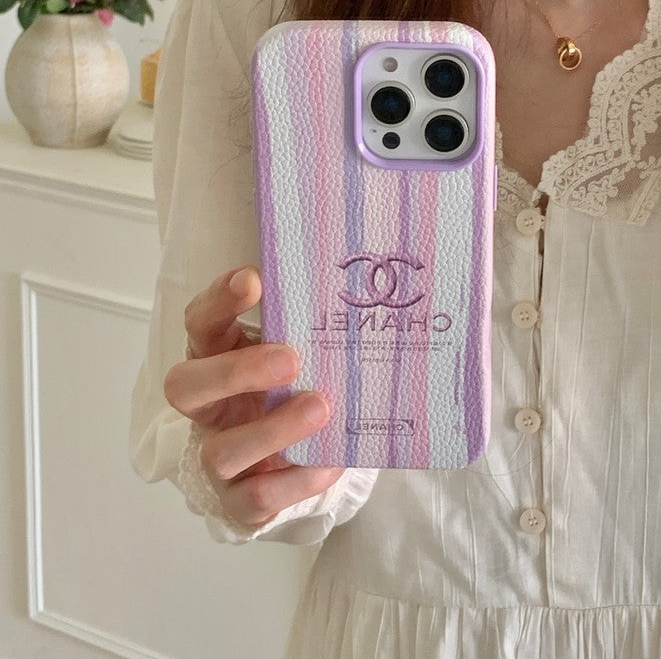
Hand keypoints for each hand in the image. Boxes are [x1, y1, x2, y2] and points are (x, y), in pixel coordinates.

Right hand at [164, 264, 344, 527]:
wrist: (306, 462)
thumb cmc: (299, 394)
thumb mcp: (301, 357)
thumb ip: (309, 333)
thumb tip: (353, 292)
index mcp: (218, 361)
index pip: (201, 325)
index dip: (218, 303)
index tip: (253, 279)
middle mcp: (209, 410)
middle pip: (185, 388)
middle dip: (235, 372)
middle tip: (291, 358)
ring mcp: (220, 460)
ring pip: (220, 452)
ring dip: (271, 430)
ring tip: (321, 408)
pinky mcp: (240, 503)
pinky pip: (257, 498)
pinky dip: (297, 479)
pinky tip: (331, 460)